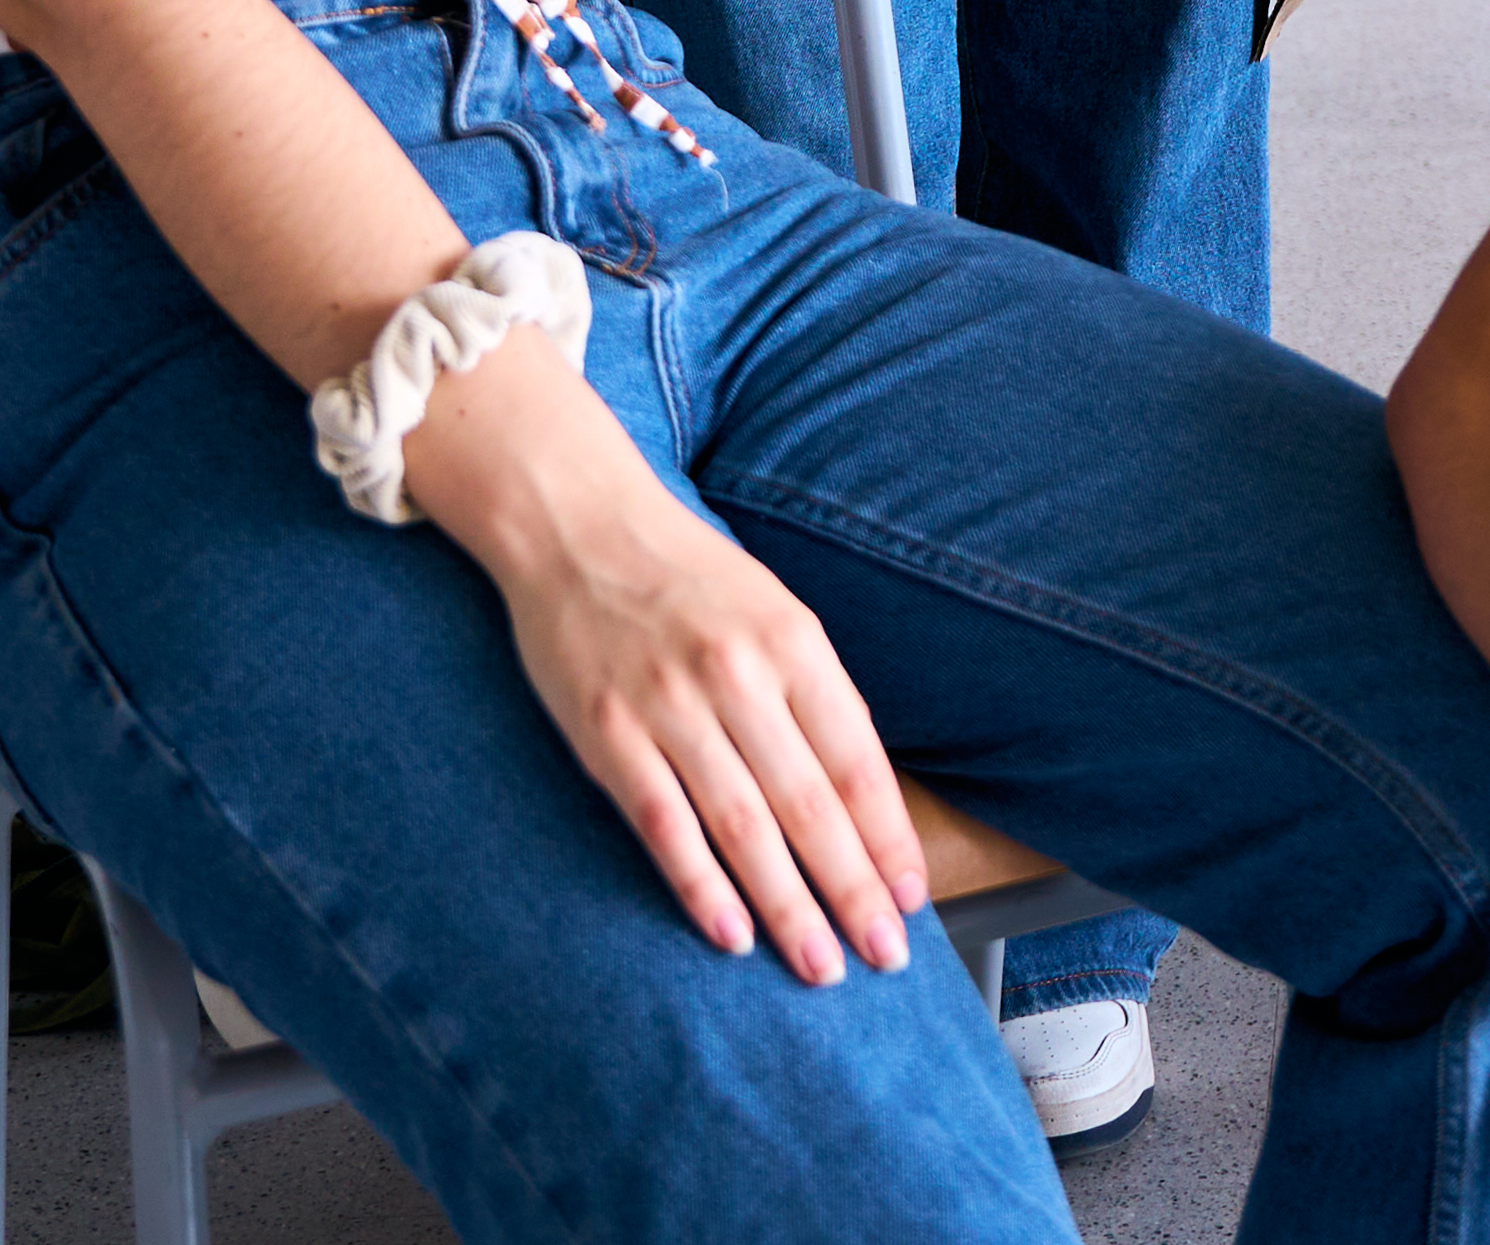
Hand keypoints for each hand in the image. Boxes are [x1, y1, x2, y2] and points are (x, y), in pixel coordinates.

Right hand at [426, 337, 928, 984]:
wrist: (578, 523)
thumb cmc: (686, 574)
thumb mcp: (772, 610)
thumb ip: (815, 692)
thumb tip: (863, 784)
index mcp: (792, 641)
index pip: (855, 758)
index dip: (887, 836)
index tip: (911, 897)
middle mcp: (739, 674)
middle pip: (809, 803)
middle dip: (852, 889)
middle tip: (886, 956)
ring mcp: (670, 706)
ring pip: (744, 826)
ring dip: (788, 907)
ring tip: (822, 966)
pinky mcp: (609, 734)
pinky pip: (665, 824)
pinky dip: (701, 885)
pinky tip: (732, 934)